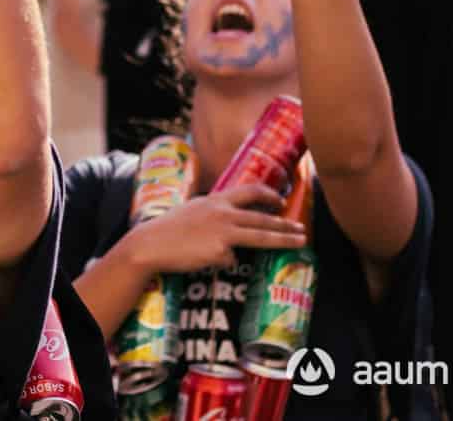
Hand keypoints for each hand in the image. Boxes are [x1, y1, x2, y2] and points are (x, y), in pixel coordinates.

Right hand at [123, 183, 306, 273]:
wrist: (151, 244)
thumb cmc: (167, 229)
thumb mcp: (192, 210)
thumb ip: (212, 212)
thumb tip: (228, 220)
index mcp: (215, 200)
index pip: (249, 191)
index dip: (269, 194)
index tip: (281, 200)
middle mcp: (223, 213)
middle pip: (262, 217)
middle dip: (285, 222)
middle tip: (301, 227)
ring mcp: (223, 232)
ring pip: (261, 236)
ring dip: (283, 239)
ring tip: (300, 242)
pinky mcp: (220, 251)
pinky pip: (231, 259)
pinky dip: (223, 261)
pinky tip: (204, 259)